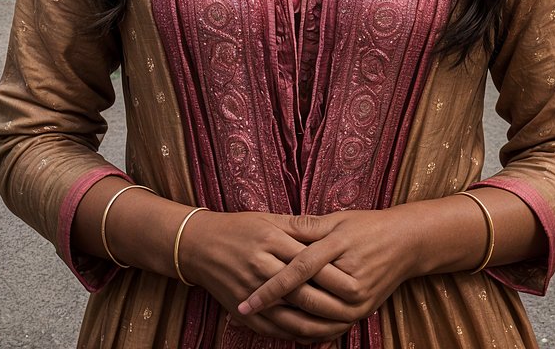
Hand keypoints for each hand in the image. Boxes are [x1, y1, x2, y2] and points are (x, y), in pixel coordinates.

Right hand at [180, 209, 355, 342]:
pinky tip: (313, 335)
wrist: (199, 246)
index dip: (333, 273)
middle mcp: (260, 267)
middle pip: (302, 291)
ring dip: (316, 325)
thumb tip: (328, 231)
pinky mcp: (243, 311)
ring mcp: (251, 292)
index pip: (308, 261)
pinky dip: (295, 334)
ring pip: (290, 315)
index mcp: (270, 241)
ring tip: (339, 326)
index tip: (356, 278)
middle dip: (329, 302)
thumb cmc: (238, 229)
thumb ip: (298, 227)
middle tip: (355, 307)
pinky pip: (273, 328)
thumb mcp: (267, 220)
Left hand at [237, 209, 415, 327]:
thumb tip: (275, 227)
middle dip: (273, 307)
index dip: (270, 287)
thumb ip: (306, 227)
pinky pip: (330, 328)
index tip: (246, 299)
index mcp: (339, 250)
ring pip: (315, 320)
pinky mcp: (361, 312)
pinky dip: (308, 331)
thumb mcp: (338, 220)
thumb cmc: (368, 226)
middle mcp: (349, 280)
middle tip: (245, 310)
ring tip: (261, 322)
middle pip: (304, 298)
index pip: (297, 271)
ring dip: (286, 323)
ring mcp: (357, 301)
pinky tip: (287, 328)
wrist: (406, 243)